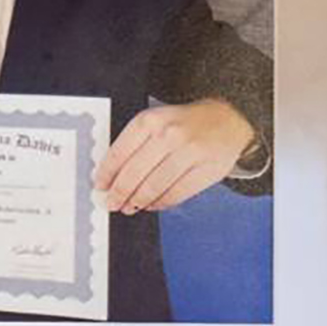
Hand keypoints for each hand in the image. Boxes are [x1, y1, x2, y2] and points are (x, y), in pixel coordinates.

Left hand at [95, 99, 255, 214]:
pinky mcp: (205, 170)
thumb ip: (134, 144)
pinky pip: (176, 194)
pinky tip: (152, 205)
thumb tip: (111, 176)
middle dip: (118, 193)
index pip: (119, 153)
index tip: (99, 186)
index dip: (106, 174)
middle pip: (134, 174)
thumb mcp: (156, 121)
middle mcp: (169, 135)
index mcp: (151, 120)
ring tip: (130, 207)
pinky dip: (160, 204)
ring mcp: (189, 153)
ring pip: (154, 187)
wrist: (227, 119)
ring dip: (137, 202)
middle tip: (111, 203)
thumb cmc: (185, 123)